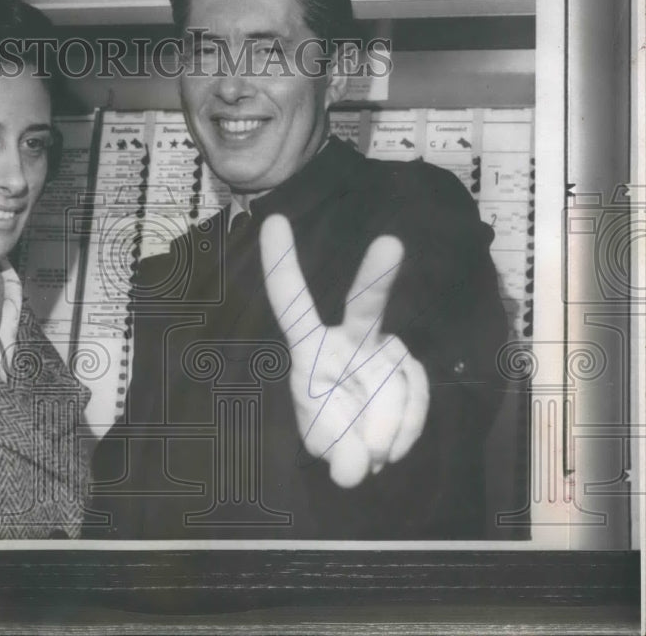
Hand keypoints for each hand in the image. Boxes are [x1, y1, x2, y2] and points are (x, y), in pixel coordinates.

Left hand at [259, 214, 428, 487]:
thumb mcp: (321, 440)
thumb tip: (355, 470)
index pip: (292, 302)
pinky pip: (418, 399)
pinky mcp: (414, 369)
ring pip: (396, 384)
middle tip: (390, 244)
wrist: (365, 443)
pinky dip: (406, 432)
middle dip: (377, 277)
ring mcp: (388, 350)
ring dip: (383, 429)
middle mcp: (352, 336)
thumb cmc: (329, 424)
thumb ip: (334, 449)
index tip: (271, 220)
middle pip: (366, 305)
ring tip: (368, 454)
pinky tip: (389, 450)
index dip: (281, 264)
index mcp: (311, 344)